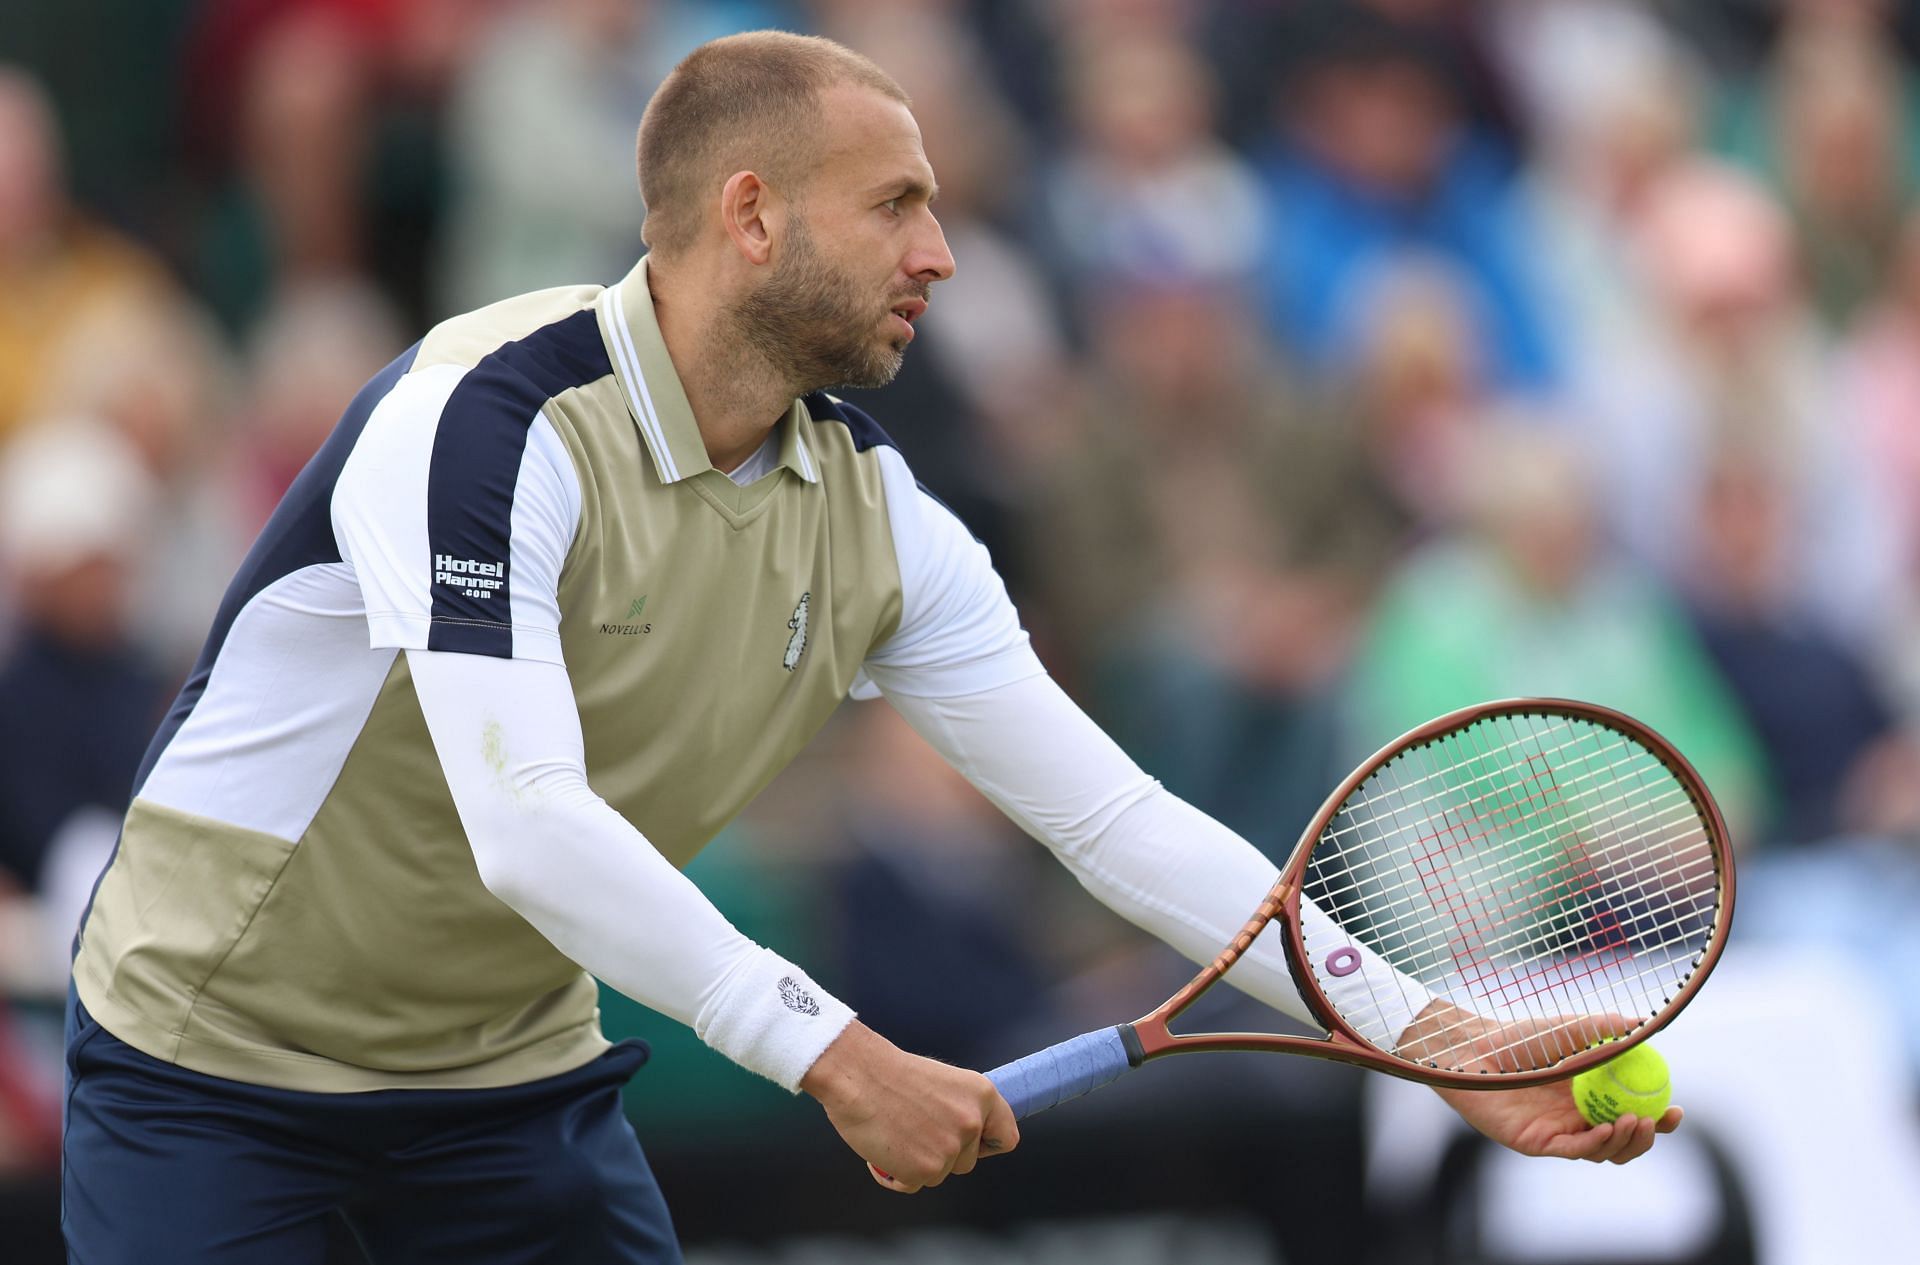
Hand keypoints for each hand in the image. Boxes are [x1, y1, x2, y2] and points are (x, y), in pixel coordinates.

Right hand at [800, 1021, 1018, 1192]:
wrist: (856, 1073)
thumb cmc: (890, 1074)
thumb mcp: (943, 1083)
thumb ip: (960, 1109)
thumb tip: (965, 1136)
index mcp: (982, 1095)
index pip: (1006, 1137)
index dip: (986, 1146)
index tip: (970, 1146)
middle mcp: (972, 1123)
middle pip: (967, 1162)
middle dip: (942, 1154)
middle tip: (913, 1132)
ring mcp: (949, 1149)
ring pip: (939, 1174)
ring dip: (918, 1164)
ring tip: (894, 1136)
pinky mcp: (924, 1170)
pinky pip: (913, 1185)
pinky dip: (895, 1175)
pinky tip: (880, 1151)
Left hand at [1400, 1002, 1682, 1163]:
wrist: (1475, 1048)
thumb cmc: (1521, 1036)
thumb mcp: (1572, 1029)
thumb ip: (1607, 1029)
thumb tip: (1646, 1025)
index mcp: (1590, 1096)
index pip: (1632, 1114)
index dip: (1658, 1118)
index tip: (1677, 1109)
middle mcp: (1576, 1117)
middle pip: (1622, 1140)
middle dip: (1647, 1137)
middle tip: (1659, 1121)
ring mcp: (1557, 1132)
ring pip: (1602, 1151)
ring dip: (1625, 1141)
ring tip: (1636, 1121)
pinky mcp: (1536, 1143)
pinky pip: (1573, 1149)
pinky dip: (1595, 1143)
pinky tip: (1608, 1129)